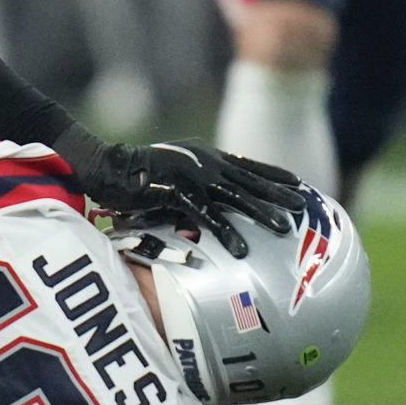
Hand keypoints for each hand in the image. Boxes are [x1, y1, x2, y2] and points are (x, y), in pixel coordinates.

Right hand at [54, 128, 304, 259]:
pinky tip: (242, 249)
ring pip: (236, 196)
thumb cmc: (132, 173)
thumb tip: (208, 201)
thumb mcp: (171, 172)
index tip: (297, 182)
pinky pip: (208, 216)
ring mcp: (192, 175)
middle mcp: (204, 161)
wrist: (103, 165)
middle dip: (278, 193)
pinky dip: (227, 232)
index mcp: (204, 154)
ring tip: (284, 228)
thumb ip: (193, 183)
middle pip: (250, 179)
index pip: (247, 164)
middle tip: (302, 205)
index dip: (273, 174)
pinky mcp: (178, 192)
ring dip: (261, 212)